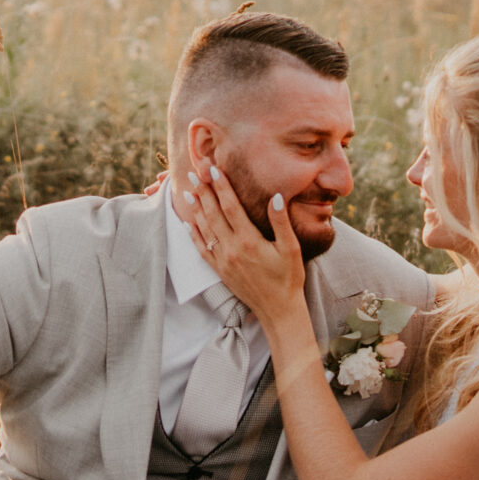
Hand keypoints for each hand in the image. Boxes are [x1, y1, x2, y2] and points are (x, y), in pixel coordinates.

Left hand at [176, 164, 305, 329]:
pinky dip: (193, 234)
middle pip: (213, 214)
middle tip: (194, 172)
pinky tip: (187, 222)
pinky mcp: (219, 271)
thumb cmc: (288, 278)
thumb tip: (275, 197)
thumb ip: (281, 222)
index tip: (213, 169)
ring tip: (187, 191)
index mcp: (250, 241)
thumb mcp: (291, 249)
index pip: (231, 207)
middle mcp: (232, 250)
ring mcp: (223, 261)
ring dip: (195, 209)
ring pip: (204, 230)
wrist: (278, 310)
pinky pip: (201, 249)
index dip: (221, 186)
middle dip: (204, 191)